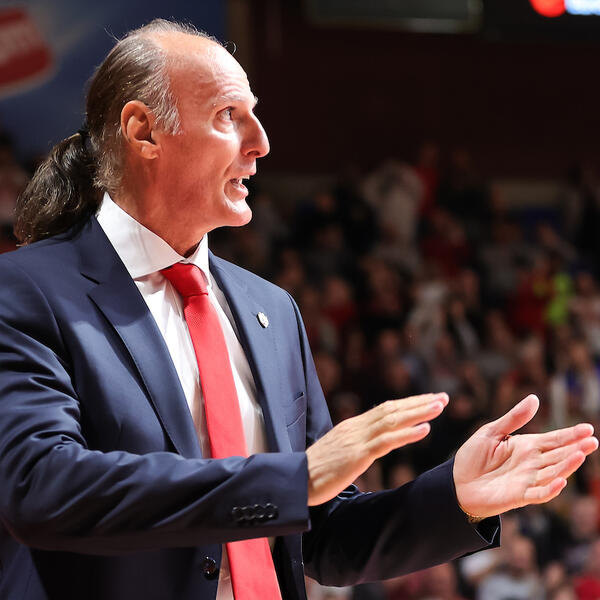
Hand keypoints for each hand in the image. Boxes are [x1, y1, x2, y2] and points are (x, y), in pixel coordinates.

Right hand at [306, 393, 447, 505]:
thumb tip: (371, 444)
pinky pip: (386, 441)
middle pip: (392, 409)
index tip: (428, 400)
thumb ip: (355, 444)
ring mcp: (357, 439)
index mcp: (353, 426)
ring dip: (418, 412)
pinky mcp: (357, 455)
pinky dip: (407, 434)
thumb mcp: (339, 452)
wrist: (296, 480)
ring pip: (392, 420)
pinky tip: (425, 430)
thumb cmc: (316, 471)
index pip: (385, 409)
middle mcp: (356, 427)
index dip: (408, 404)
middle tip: (443, 397)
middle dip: (419, 402)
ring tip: (439, 407)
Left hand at [453, 394, 598, 518]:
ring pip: (553, 473)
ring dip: (567, 466)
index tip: (588, 428)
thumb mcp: (491, 432)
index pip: (554, 439)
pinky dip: (550, 489)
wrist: (456, 481)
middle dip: (576, 449)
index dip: (571, 434)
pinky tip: (561, 481)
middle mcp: (532, 463)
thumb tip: (534, 398)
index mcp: (527, 446)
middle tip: (593, 441)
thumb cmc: (474, 456)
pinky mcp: (519, 496)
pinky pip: (539, 493)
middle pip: (559, 455)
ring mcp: (527, 480)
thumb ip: (514, 418)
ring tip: (580, 455)